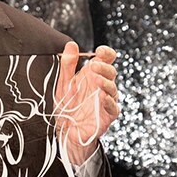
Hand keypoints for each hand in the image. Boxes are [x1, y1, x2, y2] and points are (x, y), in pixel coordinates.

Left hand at [54, 41, 119, 164]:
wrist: (66, 131)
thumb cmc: (67, 106)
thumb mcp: (63, 83)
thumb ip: (68, 64)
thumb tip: (71, 45)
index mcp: (93, 75)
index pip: (106, 59)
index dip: (106, 53)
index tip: (100, 51)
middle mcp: (102, 86)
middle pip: (111, 72)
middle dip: (104, 67)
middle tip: (93, 66)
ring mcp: (106, 100)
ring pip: (113, 88)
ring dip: (106, 83)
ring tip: (97, 80)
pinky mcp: (107, 115)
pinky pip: (113, 107)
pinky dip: (109, 102)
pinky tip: (103, 97)